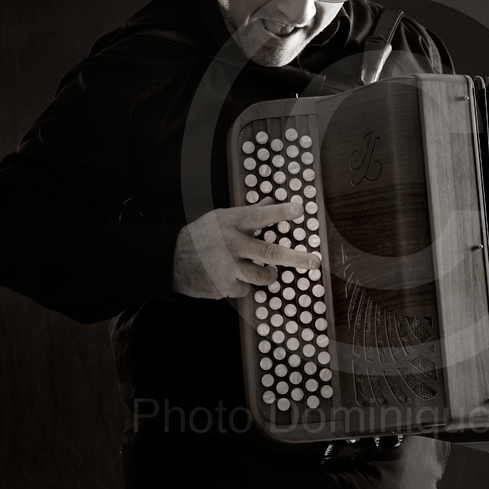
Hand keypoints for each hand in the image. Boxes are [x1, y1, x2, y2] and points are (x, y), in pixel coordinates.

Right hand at [171, 198, 319, 299]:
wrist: (173, 261)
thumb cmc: (203, 236)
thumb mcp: (221, 218)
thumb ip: (247, 214)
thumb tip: (271, 200)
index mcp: (232, 223)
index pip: (259, 215)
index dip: (280, 212)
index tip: (299, 210)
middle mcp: (231, 244)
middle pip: (269, 252)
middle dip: (296, 258)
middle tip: (315, 261)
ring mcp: (228, 267)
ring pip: (263, 276)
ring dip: (270, 276)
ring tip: (270, 273)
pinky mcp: (225, 286)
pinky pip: (246, 288)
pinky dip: (243, 284)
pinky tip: (230, 277)